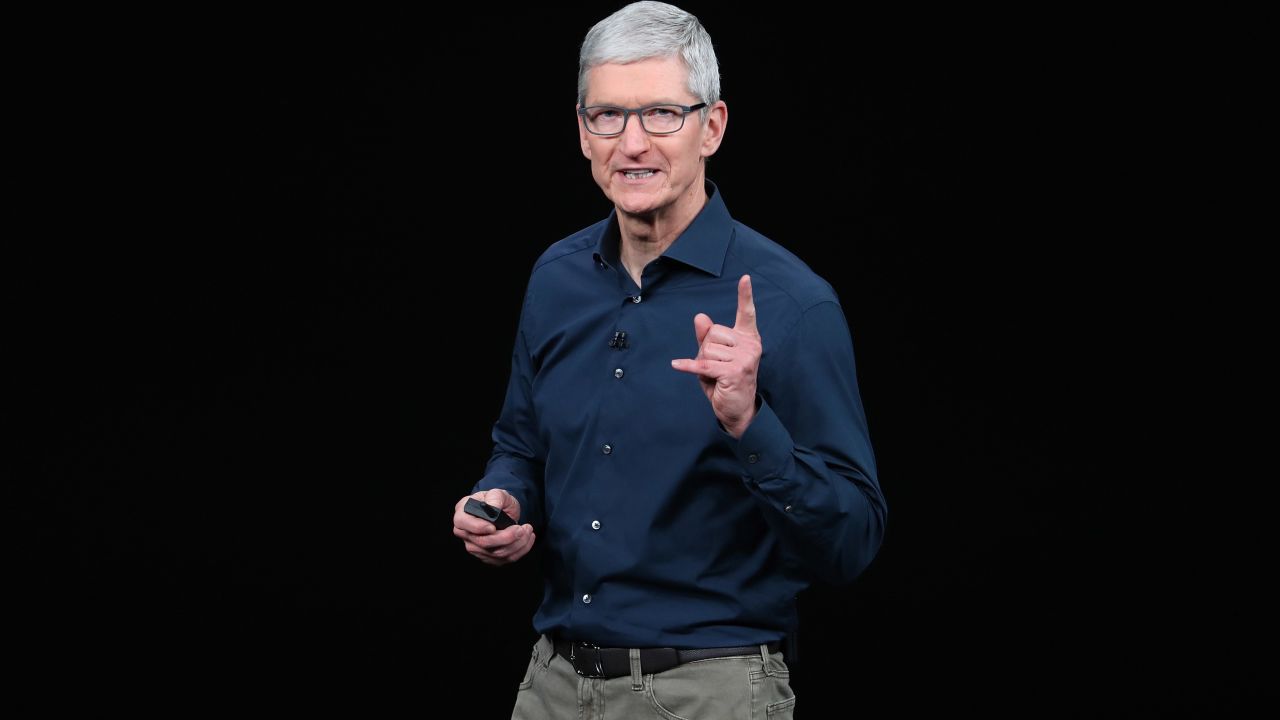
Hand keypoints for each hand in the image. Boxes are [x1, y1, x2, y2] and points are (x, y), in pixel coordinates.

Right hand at [452, 489, 535, 565]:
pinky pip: (505, 559)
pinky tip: (527, 538)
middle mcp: (465, 534)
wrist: (503, 511)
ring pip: (497, 553)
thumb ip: (495, 497)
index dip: (478, 527)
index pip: (463, 524)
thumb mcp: (497, 493)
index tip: (493, 527)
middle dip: (506, 537)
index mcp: (462, 515)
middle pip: (483, 542)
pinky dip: (521, 550)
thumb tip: (494, 508)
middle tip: (521, 528)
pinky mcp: (488, 557)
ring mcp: (476, 548)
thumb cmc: (495, 501)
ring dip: (518, 543)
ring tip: (527, 530)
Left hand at [671, 274, 760, 438]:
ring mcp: (744, 359)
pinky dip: (688, 366)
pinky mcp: (733, 372)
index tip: (745, 278)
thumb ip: (707, 336)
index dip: (745, 296)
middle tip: (715, 367)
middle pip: (713, 333)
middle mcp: (750, 346)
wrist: (737, 411)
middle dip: (706, 349)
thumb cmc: (725, 381)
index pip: (747, 313)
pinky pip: (703, 364)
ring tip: (714, 376)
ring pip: (707, 349)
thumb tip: (700, 317)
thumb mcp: (715, 356)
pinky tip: (676, 366)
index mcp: (748, 338)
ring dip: (703, 363)